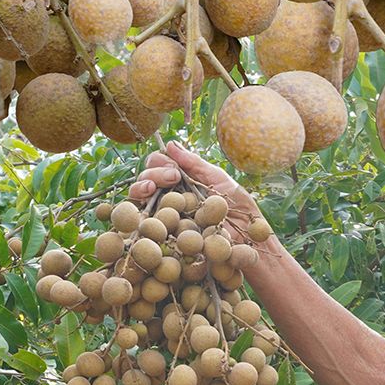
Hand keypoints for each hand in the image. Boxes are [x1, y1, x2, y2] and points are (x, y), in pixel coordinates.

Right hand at [129, 140, 267, 248]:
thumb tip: (170, 143)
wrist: (249, 240)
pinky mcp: (162, 238)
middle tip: (172, 177)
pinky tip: (143, 211)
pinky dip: (136, 215)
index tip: (174, 168)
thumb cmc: (239, 209)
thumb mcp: (218, 179)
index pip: (158, 165)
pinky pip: (141, 225)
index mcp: (181, 182)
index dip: (159, 162)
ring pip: (137, 199)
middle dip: (152, 174)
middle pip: (145, 180)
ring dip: (140, 188)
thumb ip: (194, 163)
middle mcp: (168, 198)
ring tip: (151, 189)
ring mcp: (163, 217)